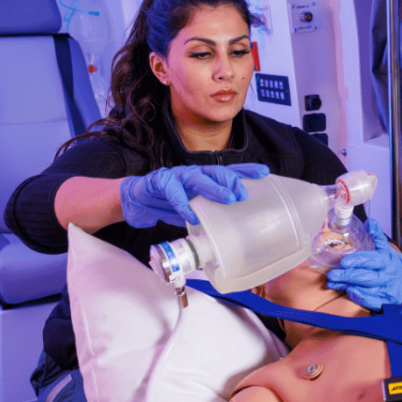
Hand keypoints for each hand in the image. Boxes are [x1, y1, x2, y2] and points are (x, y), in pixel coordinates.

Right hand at [119, 164, 268, 227]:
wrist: (136, 201)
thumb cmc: (169, 204)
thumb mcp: (195, 209)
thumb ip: (211, 214)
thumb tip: (233, 230)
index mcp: (205, 179)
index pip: (229, 172)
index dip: (246, 171)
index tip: (265, 172)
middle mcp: (194, 174)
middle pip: (217, 172)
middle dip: (232, 181)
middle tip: (243, 194)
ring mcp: (177, 176)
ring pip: (198, 177)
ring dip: (214, 187)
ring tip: (227, 198)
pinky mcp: (159, 181)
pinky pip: (173, 192)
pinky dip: (182, 203)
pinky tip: (190, 215)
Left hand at [326, 218, 401, 309]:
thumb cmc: (389, 264)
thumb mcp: (385, 248)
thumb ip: (376, 236)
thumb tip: (370, 222)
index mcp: (387, 260)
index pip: (372, 260)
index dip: (358, 261)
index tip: (344, 261)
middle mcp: (388, 276)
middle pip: (366, 277)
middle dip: (347, 275)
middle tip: (332, 273)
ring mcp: (386, 290)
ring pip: (365, 289)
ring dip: (347, 285)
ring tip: (332, 281)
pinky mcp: (384, 302)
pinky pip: (370, 301)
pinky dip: (358, 297)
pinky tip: (347, 290)